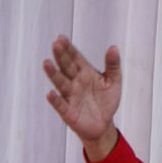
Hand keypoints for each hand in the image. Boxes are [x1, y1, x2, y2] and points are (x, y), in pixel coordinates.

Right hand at [43, 35, 121, 160]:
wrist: (103, 124)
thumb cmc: (106, 101)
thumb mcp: (114, 81)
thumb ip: (113, 65)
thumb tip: (113, 48)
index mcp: (85, 73)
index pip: (75, 58)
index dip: (69, 49)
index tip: (61, 38)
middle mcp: (75, 82)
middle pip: (67, 67)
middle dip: (61, 56)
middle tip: (56, 44)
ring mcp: (70, 96)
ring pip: (61, 83)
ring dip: (54, 74)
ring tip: (47, 63)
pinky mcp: (69, 111)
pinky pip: (61, 105)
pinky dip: (55, 100)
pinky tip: (50, 93)